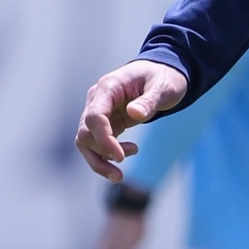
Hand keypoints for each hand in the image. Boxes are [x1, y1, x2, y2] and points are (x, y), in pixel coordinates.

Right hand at [75, 61, 185, 181]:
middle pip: (85, 132)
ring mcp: (99, 111)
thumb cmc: (164, 78)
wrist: (162, 74)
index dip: (103, 139)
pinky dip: (107, 155)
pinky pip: (97, 143)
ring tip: (120, 175)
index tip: (120, 157)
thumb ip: (149, 101)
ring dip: (99, 161)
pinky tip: (130, 152)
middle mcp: (97, 99)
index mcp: (108, 87)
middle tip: (119, 175)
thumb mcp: (164, 87)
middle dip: (100, 155)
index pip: (95, 116)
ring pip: (86, 141)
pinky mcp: (106, 122)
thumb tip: (135, 114)